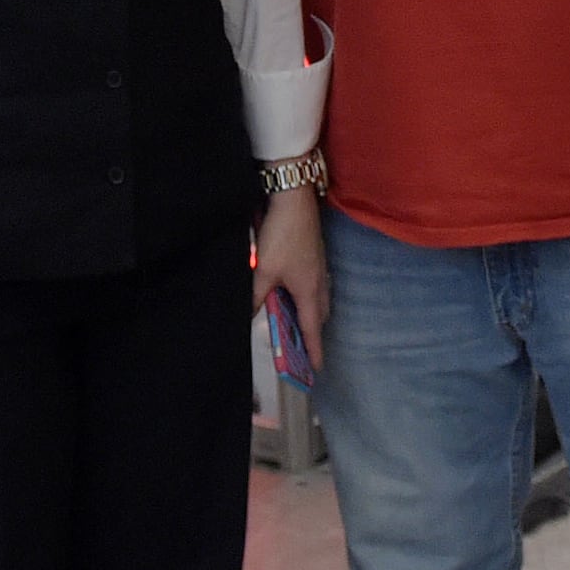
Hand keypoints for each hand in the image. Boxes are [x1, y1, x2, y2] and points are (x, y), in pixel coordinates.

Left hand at [254, 184, 328, 377]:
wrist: (294, 200)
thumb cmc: (282, 236)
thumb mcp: (264, 271)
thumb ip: (256, 297)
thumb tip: (250, 316)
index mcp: (308, 290)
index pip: (312, 329)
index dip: (314, 350)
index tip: (316, 370)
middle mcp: (319, 281)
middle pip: (319, 315)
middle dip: (313, 333)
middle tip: (304, 349)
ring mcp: (319, 267)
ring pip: (319, 299)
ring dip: (311, 314)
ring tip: (298, 324)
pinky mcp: (315, 255)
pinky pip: (316, 285)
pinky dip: (309, 297)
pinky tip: (296, 293)